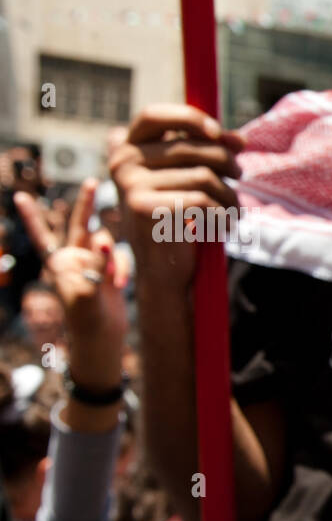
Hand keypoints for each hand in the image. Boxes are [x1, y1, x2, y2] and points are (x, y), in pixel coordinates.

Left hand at [15, 179, 127, 386]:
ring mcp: (94, 264)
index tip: (21, 197)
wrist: (102, 338)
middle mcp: (74, 259)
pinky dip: (122, 270)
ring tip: (114, 282)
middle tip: (91, 182)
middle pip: (80, 225)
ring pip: (106, 243)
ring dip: (112, 259)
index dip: (32, 217)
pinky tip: (121, 285)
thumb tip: (102, 240)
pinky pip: (120, 259)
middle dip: (86, 204)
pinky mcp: (111, 271)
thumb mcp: (85, 292)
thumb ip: (95, 262)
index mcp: (58, 263)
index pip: (42, 236)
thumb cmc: (86, 318)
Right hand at [110, 103, 245, 292]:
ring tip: (234, 211)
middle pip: (192, 147)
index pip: (153, 115)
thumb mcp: (189, 179)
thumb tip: (241, 140)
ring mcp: (130, 185)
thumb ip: (209, 153)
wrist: (164, 269)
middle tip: (239, 177)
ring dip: (230, 195)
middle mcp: (123, 162)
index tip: (219, 133)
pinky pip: (202, 201)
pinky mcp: (144, 209)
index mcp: (126, 148)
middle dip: (227, 162)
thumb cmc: (180, 219)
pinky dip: (223, 215)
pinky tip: (224, 226)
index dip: (189, 117)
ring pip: (204, 176)